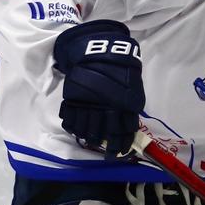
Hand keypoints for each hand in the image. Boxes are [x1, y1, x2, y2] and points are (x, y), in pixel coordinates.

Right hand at [52, 20, 144, 157]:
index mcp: (124, 105)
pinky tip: (76, 131)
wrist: (97, 50)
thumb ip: (130, 105)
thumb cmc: (119, 67)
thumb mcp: (133, 86)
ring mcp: (88, 104)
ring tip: (91, 141)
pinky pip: (71, 119)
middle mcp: (106, 108)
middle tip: (108, 154)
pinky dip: (73, 127)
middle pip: (106, 134)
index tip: (121, 152)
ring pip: (87, 129)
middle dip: (107, 147)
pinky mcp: (74, 99)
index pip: (124, 131)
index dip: (123, 144)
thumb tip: (128, 123)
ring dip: (90, 138)